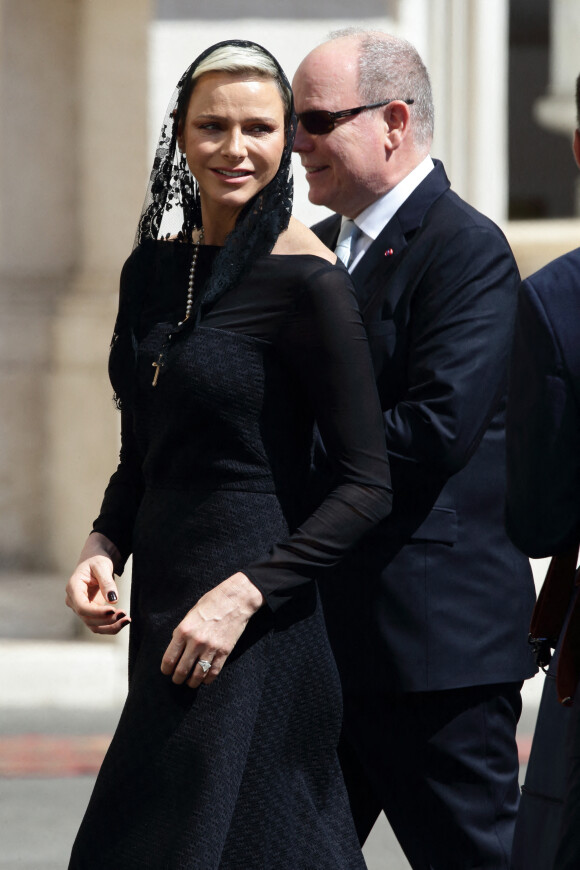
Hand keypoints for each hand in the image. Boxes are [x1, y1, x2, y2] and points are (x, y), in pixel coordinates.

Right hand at [65, 533, 129, 634]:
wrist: (95, 561)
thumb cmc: (97, 560)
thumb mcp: (102, 566)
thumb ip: (106, 582)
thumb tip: (113, 600)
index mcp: (73, 588)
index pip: (82, 607)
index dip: (97, 612)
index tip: (113, 610)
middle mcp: (74, 601)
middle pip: (87, 618)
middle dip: (106, 620)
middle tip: (124, 615)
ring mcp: (81, 608)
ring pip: (93, 625)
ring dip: (110, 627)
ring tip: (126, 620)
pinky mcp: (90, 612)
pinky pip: (99, 624)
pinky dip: (111, 626)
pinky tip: (123, 621)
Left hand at [160, 572, 263, 687]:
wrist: (235, 600)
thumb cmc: (211, 603)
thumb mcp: (190, 615)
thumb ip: (182, 632)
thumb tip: (176, 649)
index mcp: (183, 631)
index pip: (169, 659)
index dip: (166, 669)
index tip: (167, 671)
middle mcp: (195, 641)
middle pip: (182, 670)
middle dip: (177, 678)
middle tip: (177, 679)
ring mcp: (210, 647)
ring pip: (197, 674)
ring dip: (191, 682)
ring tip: (190, 682)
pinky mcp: (224, 651)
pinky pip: (213, 672)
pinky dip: (207, 679)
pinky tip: (204, 680)